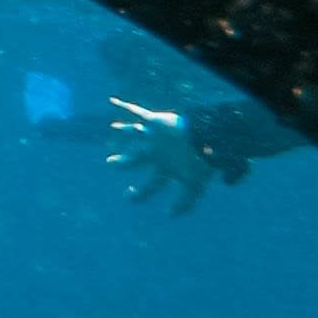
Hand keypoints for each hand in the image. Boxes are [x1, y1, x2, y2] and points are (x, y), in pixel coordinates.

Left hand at [107, 99, 222, 214]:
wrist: (207, 140)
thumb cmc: (200, 163)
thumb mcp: (194, 187)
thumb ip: (184, 203)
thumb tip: (170, 216)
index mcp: (166, 168)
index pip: (152, 184)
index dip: (141, 193)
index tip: (130, 197)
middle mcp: (158, 152)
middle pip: (137, 158)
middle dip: (124, 162)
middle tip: (110, 163)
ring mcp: (156, 137)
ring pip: (136, 133)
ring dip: (125, 130)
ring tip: (114, 127)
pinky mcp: (156, 122)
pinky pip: (138, 111)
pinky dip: (125, 105)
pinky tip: (112, 100)